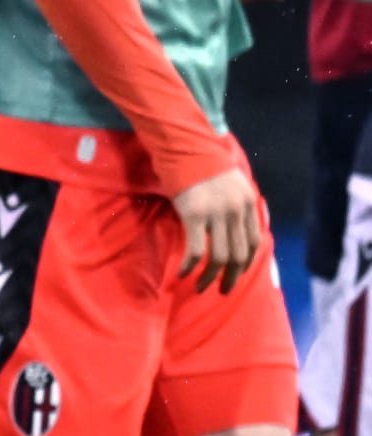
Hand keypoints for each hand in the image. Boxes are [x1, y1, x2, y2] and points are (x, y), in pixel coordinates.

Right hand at [170, 167, 259, 294]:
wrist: (184, 144)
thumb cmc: (202, 162)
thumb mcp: (230, 182)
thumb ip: (234, 204)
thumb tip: (231, 228)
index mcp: (247, 203)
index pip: (254, 242)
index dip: (245, 264)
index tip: (235, 275)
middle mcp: (236, 211)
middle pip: (239, 255)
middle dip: (231, 278)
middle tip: (222, 291)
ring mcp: (216, 214)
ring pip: (219, 257)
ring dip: (210, 277)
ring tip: (200, 288)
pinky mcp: (194, 215)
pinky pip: (196, 249)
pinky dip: (190, 266)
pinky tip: (182, 274)